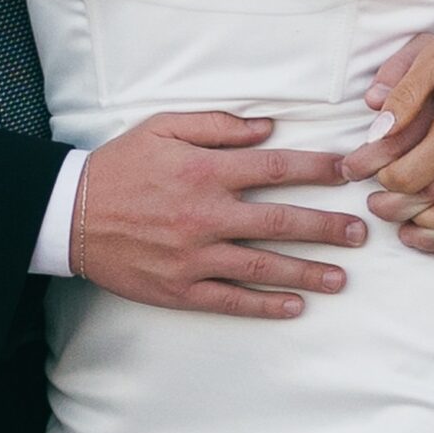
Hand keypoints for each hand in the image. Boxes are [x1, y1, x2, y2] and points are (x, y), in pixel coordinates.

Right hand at [73, 111, 367, 317]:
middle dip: (327, 228)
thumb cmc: (121, 165)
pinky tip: (294, 306)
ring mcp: (195, 256)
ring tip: (342, 278)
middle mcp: (206, 214)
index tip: (349, 172)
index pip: (275, 168)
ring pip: (263, 266)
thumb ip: (218, 126)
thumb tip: (267, 127)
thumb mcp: (164, 127)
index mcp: (205, 171)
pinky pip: (231, 300)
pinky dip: (265, 304)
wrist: (72, 213)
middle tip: (361, 233)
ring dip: (307, 272)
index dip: (317, 170)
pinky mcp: (180, 288)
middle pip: (281, 221)